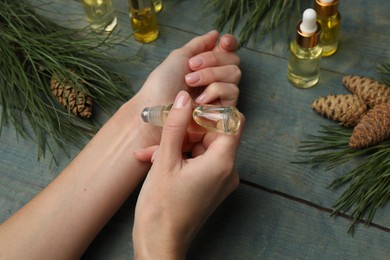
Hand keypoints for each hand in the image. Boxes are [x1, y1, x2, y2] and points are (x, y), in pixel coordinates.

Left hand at [123, 31, 240, 145]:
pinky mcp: (223, 110)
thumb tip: (215, 34)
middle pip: (233, 60)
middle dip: (213, 59)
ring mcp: (220, 94)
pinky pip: (232, 92)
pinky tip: (200, 99)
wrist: (157, 107)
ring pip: (234, 74)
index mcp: (206, 64)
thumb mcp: (179, 57)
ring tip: (190, 82)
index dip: (229, 44)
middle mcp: (216, 78)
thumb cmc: (163, 84)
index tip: (223, 42)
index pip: (227, 51)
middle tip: (192, 66)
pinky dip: (215, 90)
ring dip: (211, 74)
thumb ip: (199, 45)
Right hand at [132, 91, 244, 258]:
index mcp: (222, 162)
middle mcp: (227, 171)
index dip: (212, 111)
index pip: (232, 122)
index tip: (189, 110)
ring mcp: (219, 180)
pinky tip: (154, 160)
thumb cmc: (162, 206)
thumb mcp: (165, 160)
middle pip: (215, 134)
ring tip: (152, 151)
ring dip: (178, 145)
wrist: (159, 243)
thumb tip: (184, 98)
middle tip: (165, 128)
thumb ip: (176, 125)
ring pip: (202, 148)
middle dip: (187, 129)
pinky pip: (198, 163)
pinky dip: (180, 158)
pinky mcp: (210, 187)